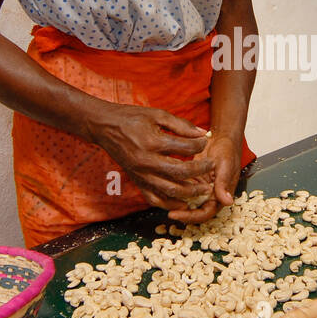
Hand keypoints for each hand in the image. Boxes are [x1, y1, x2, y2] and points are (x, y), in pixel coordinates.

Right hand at [88, 104, 213, 211]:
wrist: (104, 127)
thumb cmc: (131, 117)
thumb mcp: (157, 114)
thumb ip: (180, 124)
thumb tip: (202, 133)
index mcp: (152, 141)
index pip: (185, 147)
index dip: (199, 145)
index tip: (206, 141)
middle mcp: (146, 161)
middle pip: (180, 172)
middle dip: (200, 170)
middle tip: (212, 166)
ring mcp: (140, 174)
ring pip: (169, 190)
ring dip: (190, 192)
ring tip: (204, 189)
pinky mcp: (136, 181)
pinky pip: (153, 198)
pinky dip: (169, 203)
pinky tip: (183, 203)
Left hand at [166, 132, 241, 225]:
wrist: (222, 136)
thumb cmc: (228, 149)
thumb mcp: (226, 166)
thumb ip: (223, 184)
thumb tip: (227, 201)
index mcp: (220, 196)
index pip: (204, 214)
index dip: (190, 217)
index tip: (175, 215)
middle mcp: (209, 195)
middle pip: (193, 211)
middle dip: (180, 213)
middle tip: (165, 210)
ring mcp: (200, 188)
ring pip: (186, 201)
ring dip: (175, 203)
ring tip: (161, 199)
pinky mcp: (192, 179)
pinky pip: (182, 188)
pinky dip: (174, 190)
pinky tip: (163, 186)